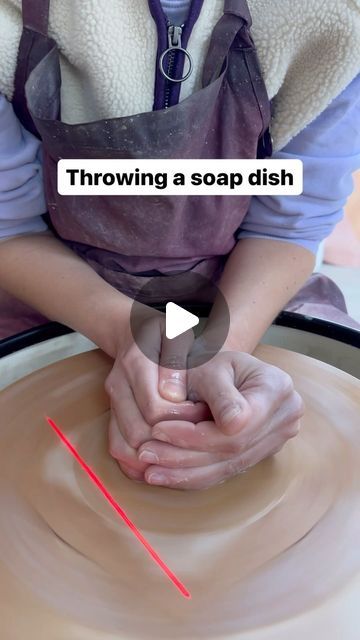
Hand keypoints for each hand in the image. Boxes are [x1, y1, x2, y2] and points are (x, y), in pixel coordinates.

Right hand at [105, 313, 207, 479]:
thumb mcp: (177, 334)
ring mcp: (111, 402)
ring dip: (153, 456)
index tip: (203, 414)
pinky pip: (116, 447)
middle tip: (195, 436)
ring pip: (124, 445)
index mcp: (135, 363)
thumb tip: (173, 396)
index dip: (183, 420)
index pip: (156, 408)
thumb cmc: (164, 334)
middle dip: (170, 441)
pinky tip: (161, 460)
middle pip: (139, 433)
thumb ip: (176, 361)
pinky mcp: (111, 414)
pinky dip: (136, 462)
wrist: (133, 333)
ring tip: (182, 451)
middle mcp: (117, 384)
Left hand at [137, 351, 303, 488]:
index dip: (195, 434)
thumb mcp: (209, 367)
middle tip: (145, 453)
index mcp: (276, 387)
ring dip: (184, 472)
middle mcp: (285, 416)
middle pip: (233, 449)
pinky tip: (164, 476)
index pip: (237, 425)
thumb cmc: (210, 361)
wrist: (220, 368)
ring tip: (149, 470)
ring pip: (228, 466)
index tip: (158, 430)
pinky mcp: (261, 455)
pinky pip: (226, 471)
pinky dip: (193, 476)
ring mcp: (277, 439)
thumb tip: (232, 424)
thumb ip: (219, 393)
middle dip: (184, 455)